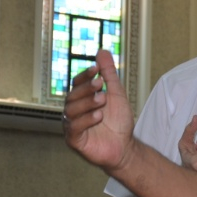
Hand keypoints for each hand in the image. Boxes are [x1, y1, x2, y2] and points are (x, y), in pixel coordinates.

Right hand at [63, 49, 134, 171]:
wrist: (125, 145)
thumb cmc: (118, 121)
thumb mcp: (116, 93)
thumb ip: (109, 73)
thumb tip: (102, 51)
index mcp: (82, 99)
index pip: (77, 83)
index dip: (85, 75)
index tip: (96, 69)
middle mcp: (74, 111)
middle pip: (72, 96)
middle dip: (86, 88)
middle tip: (101, 84)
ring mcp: (72, 126)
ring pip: (71, 111)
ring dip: (87, 103)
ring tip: (103, 100)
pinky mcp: (74, 140)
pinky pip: (74, 128)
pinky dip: (86, 120)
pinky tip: (98, 116)